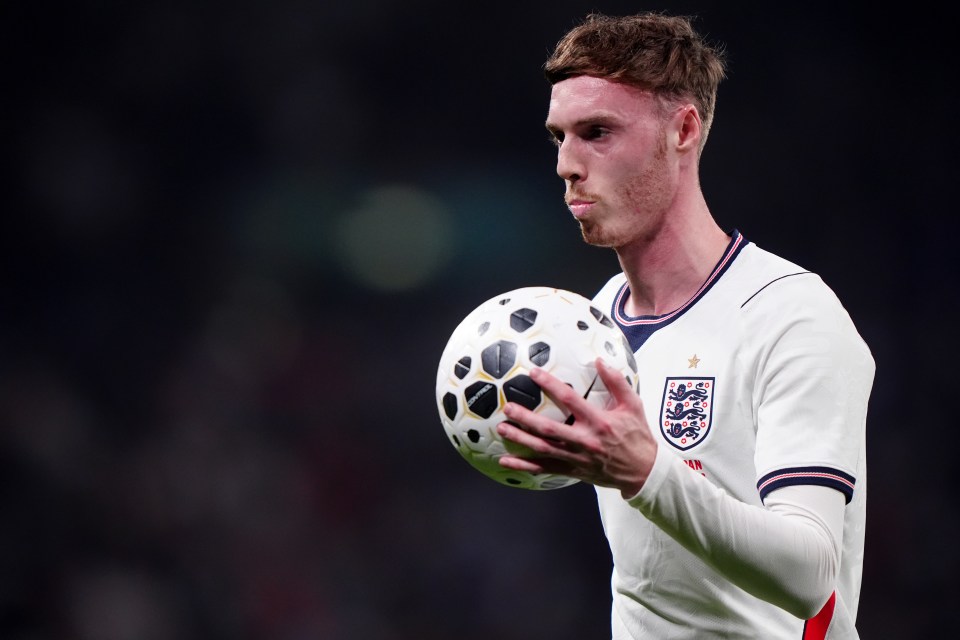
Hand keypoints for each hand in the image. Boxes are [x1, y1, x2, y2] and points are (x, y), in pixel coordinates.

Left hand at [497, 358, 657, 497]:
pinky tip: (506, 460)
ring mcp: (577, 458)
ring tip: (502, 428)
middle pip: (549, 429)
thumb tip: (600, 360)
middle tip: (508, 407)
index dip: (550, 385)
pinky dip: (524, 466)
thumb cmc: (637, 435)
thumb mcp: (633, 405)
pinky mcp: (573, 471)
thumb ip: (617, 382)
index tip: (534, 373)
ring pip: (543, 449)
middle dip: (526, 418)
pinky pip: (545, 468)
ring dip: (521, 439)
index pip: (569, 400)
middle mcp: (585, 441)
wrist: (644, 471)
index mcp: (598, 421)